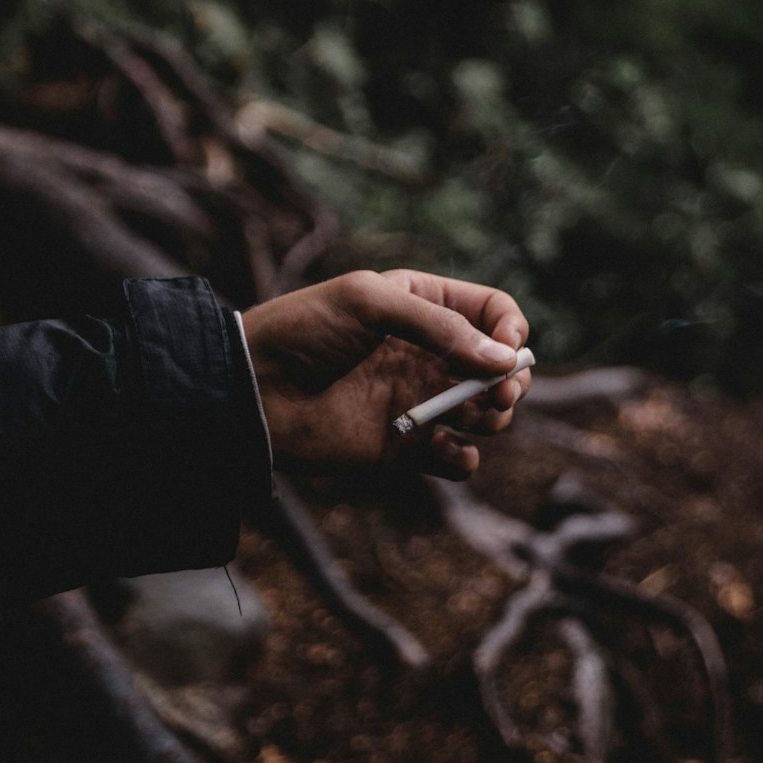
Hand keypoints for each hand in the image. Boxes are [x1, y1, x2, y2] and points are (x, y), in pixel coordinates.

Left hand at [241, 269, 530, 479]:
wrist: (252, 389)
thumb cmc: (304, 331)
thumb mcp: (370, 302)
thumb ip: (439, 326)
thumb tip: (504, 358)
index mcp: (423, 305)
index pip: (492, 311)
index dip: (511, 329)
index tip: (509, 350)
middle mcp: (429, 353)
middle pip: (500, 366)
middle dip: (511, 380)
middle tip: (497, 394)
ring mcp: (419, 399)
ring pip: (486, 413)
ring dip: (492, 418)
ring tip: (469, 417)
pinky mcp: (403, 446)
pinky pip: (455, 459)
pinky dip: (463, 460)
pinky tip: (447, 451)